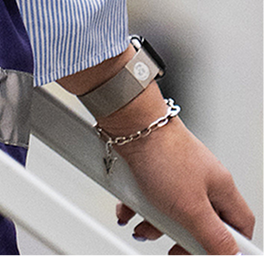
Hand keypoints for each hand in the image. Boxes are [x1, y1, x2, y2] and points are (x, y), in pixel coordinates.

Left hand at [113, 116, 254, 253]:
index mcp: (222, 189)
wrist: (128, 125)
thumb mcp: (191, 207)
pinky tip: (126, 212)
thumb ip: (212, 235)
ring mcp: (175, 174)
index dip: (229, 244)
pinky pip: (148, 198)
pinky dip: (137, 208)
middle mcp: (202, 180)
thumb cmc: (163, 155)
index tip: (210, 254)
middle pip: (202, 222)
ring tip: (142, 228)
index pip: (239, 224)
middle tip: (171, 248)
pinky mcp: (150, 169)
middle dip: (184, 238)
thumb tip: (231, 255)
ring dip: (155, 225)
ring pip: (171, 212)